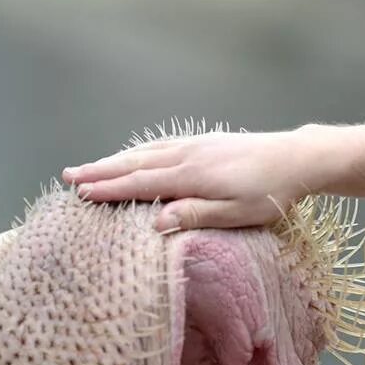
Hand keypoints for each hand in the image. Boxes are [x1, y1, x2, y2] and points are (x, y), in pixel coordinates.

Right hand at [62, 129, 322, 232]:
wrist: (296, 158)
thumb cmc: (269, 193)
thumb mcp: (235, 213)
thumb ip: (195, 215)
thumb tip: (155, 222)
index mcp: (191, 175)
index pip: (140, 182)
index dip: (109, 188)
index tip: (80, 193)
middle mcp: (188, 155)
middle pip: (135, 163)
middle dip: (100, 170)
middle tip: (68, 175)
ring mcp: (196, 145)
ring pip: (146, 152)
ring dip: (115, 159)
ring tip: (91, 165)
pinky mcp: (206, 142)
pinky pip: (163, 145)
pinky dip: (141, 151)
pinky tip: (136, 154)